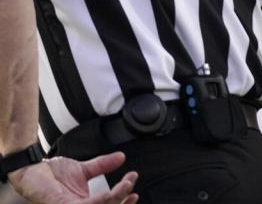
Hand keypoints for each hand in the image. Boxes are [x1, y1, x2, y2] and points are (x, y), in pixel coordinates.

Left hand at [9, 152, 137, 203]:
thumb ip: (102, 165)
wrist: (32, 168)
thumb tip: (121, 157)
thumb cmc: (51, 173)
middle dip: (124, 200)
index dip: (124, 201)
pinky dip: (106, 199)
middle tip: (131, 183)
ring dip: (119, 198)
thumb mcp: (83, 169)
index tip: (133, 185)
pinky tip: (114, 190)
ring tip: (126, 184)